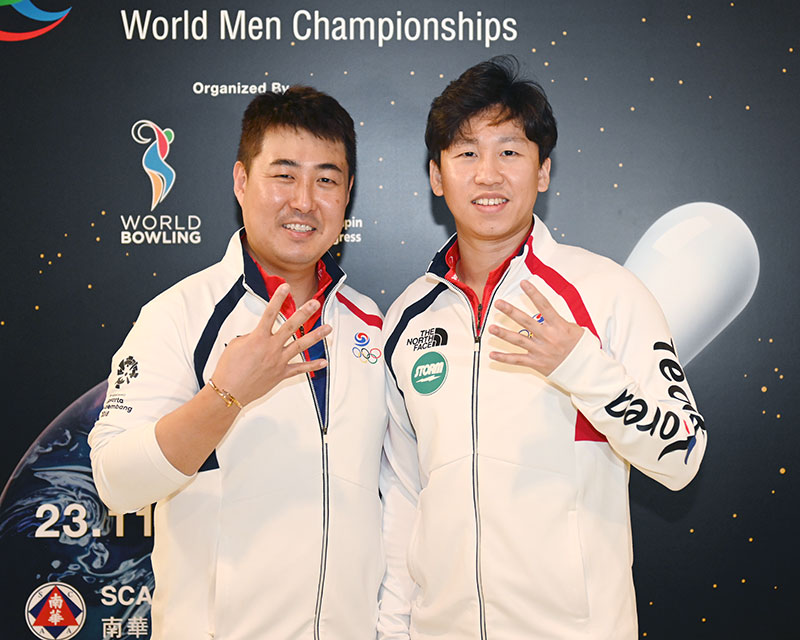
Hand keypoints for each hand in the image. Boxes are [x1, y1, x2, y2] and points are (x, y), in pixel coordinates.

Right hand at [210, 283, 331, 405]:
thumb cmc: (228, 369)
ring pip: (301, 345)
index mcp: (258, 338)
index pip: (270, 313)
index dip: (278, 298)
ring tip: (328, 328)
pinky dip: (312, 366)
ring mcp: (278, 361)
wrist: (228, 392)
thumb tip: (260, 335)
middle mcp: (271, 348)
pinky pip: (300, 369)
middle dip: (304, 313)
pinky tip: (323, 362)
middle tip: (315, 303)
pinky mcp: (281, 374)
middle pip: (291, 326)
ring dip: (316, 336)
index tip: (285, 287)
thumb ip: (251, 337)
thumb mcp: (235, 345)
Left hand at [487, 280, 583, 375]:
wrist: (584, 369)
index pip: (544, 306)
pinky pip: (517, 360)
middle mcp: (547, 336)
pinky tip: (492, 355)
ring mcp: (540, 350)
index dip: (534, 293)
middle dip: (511, 311)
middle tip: (498, 303)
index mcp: (557, 326)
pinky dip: (504, 358)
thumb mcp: (575, 329)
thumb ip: (559, 321)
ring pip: (518, 340)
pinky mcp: (536, 362)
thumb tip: (547, 315)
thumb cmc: (580, 348)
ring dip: (503, 333)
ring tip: (490, 328)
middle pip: (525, 321)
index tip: (523, 283)